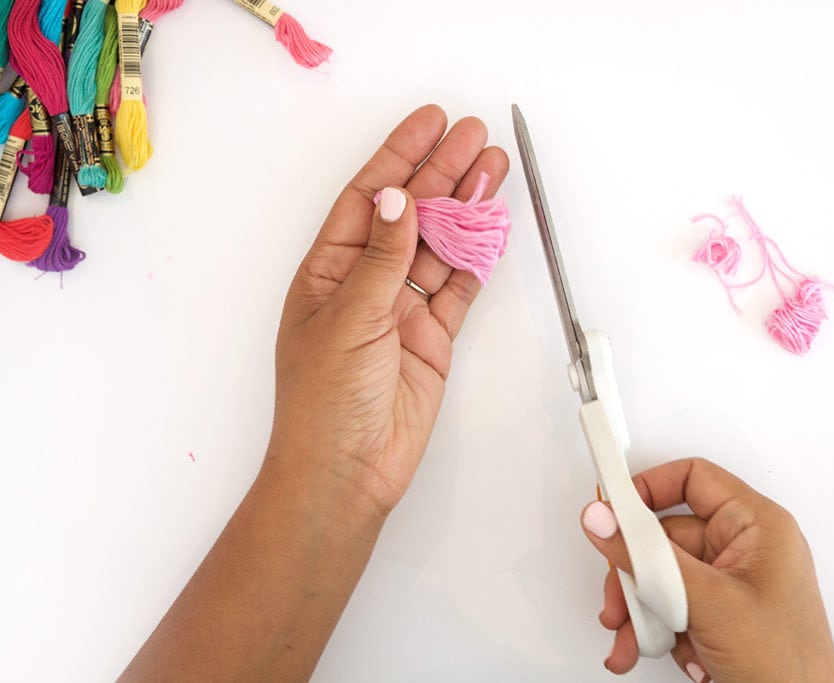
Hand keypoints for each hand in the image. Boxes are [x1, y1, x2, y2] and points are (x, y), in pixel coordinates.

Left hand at [269, 104, 508, 516]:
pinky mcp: (433, 338)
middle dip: (443, 173)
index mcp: (330, 270)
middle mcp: (366, 283)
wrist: (347, 470)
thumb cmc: (325, 400)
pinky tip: (493, 224)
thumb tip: (400, 200)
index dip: (399, 156)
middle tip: (475, 136)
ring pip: (440, 246)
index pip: (370, 198)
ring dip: (467, 208)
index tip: (429, 123)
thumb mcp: (349, 319)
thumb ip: (382, 260)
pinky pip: (459, 286)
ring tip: (493, 168)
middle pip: (411, 214)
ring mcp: (402, 310)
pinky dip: (478, 257)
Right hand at [580, 458, 833, 681]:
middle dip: (635, 573)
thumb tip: (606, 519)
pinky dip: (655, 629)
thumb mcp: (708, 602)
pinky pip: (669, 606)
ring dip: (641, 610)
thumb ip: (649, 557)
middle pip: (664, 536)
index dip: (647, 489)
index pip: (692, 480)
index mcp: (757, 526)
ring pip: (661, 576)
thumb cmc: (789, 669)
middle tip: (619, 595)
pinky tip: (658, 649)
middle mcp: (743, 550)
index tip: (611, 510)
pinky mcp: (717, 615)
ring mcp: (729, 584)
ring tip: (636, 637)